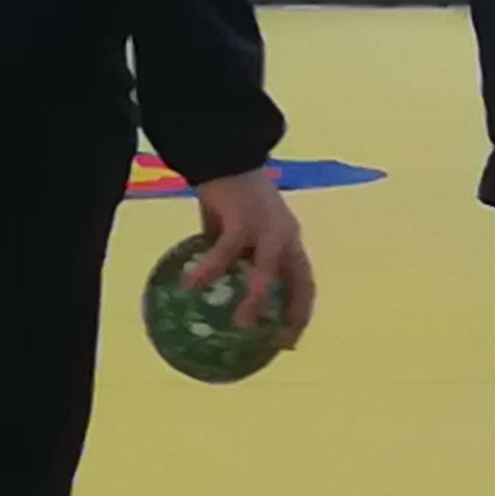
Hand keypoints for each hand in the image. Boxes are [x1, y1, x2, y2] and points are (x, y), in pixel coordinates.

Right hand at [184, 167, 316, 342]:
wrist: (223, 152)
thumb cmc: (227, 192)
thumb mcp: (234, 229)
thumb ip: (232, 256)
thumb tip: (212, 288)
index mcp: (288, 239)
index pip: (304, 282)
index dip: (300, 311)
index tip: (289, 340)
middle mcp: (286, 235)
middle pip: (301, 282)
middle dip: (294, 314)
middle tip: (279, 343)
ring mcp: (268, 227)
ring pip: (269, 269)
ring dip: (258, 299)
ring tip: (241, 323)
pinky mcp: (244, 218)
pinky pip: (226, 250)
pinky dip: (210, 269)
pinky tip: (190, 284)